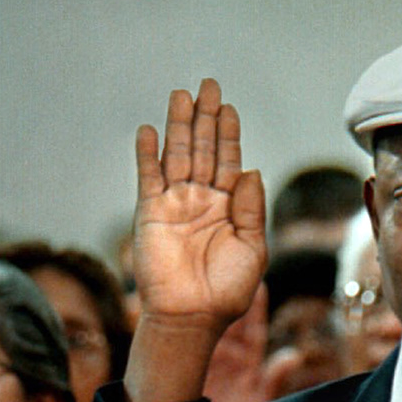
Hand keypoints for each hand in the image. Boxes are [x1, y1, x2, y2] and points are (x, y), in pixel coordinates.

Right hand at [133, 78, 266, 330]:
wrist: (191, 317)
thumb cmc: (226, 291)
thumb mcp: (253, 248)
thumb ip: (252, 208)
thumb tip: (252, 170)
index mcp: (229, 208)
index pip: (229, 161)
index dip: (228, 133)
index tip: (228, 107)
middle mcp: (201, 201)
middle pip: (203, 150)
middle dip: (205, 118)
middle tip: (207, 85)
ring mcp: (175, 204)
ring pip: (177, 155)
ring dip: (179, 126)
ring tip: (181, 95)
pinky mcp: (150, 213)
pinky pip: (149, 177)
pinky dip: (148, 154)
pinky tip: (150, 131)